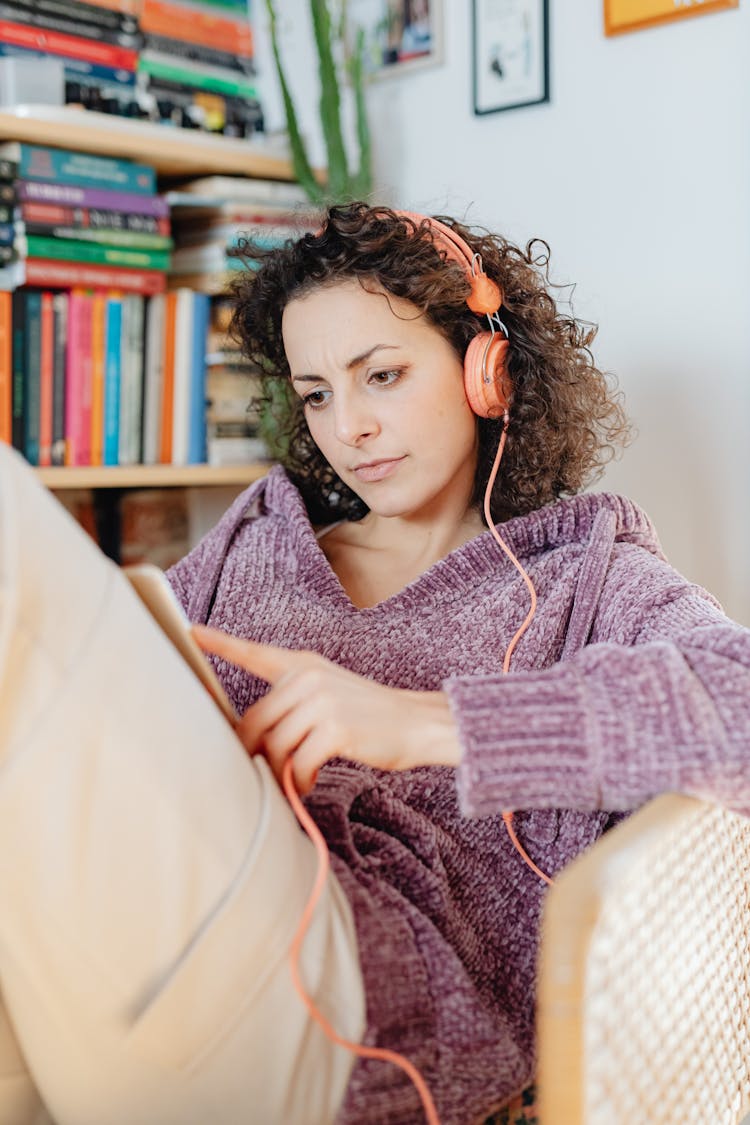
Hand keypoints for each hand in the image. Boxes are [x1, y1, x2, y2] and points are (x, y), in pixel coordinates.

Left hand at [192, 625, 460, 793]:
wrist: (417, 723)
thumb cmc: (369, 717)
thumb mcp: (329, 695)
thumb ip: (291, 706)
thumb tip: (250, 742)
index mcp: (303, 665)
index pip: (255, 653)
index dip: (221, 643)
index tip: (191, 631)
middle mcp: (308, 677)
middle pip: (254, 721)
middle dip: (252, 753)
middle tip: (261, 772)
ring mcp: (322, 701)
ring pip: (274, 745)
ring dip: (279, 772)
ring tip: (295, 781)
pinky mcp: (335, 728)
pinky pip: (298, 763)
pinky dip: (299, 781)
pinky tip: (308, 784)